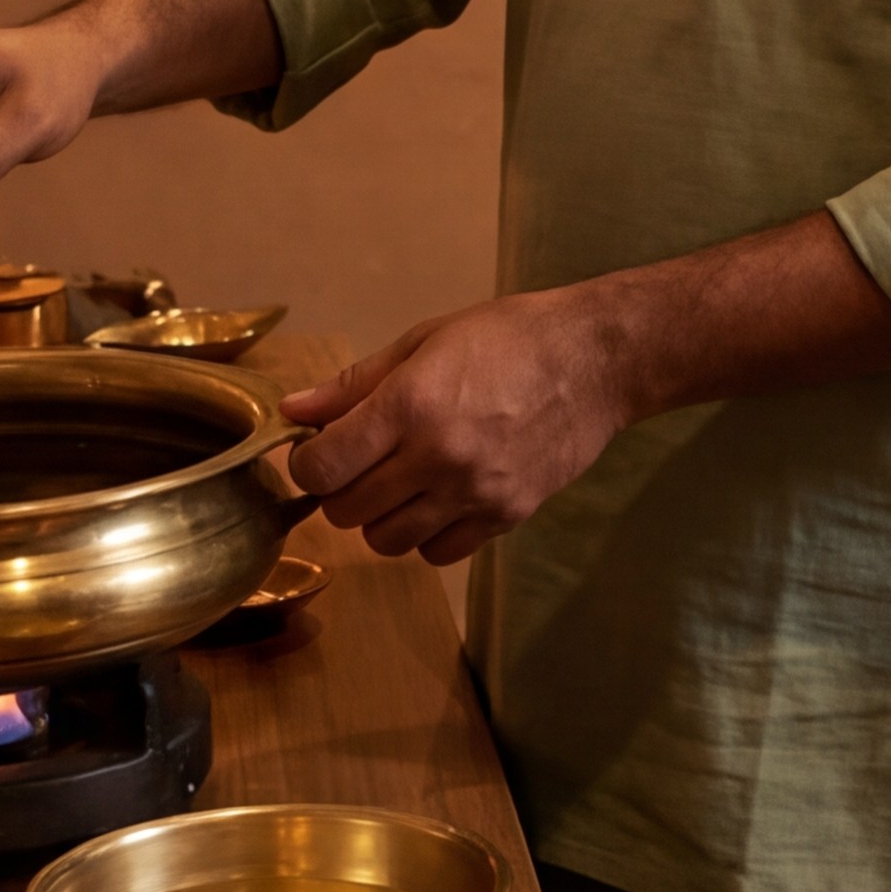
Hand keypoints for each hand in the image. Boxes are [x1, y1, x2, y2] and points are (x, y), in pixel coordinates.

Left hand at [280, 290, 640, 569]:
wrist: (596, 360)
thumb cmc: (509, 338)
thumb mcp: (424, 342)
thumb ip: (355, 384)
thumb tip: (294, 411)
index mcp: (411, 404)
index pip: (321, 468)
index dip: (307, 463)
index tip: (319, 450)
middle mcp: (437, 455)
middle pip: (346, 511)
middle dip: (339, 490)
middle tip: (359, 464)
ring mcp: (474, 492)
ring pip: (385, 541)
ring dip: (379, 517)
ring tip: (400, 483)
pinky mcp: (505, 515)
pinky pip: (437, 553)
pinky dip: (426, 535)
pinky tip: (438, 500)